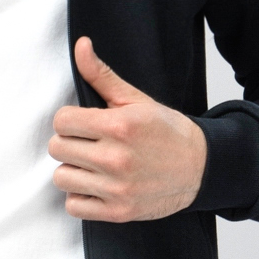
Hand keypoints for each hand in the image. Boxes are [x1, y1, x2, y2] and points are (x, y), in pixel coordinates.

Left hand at [50, 38, 207, 220]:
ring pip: (62, 178)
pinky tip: (96, 186)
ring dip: (73, 171)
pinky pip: (74, 206)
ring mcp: (117, 188)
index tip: (83, 124)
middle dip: (69, 143)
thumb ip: (102, 76)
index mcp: (120, 125)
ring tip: (93, 166)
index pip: (62, 121)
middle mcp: (116, 158)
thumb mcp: (136, 100)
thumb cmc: (167, 132)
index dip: (70, 120)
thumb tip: (81, 46)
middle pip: (57, 149)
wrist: (201, 168)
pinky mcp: (118, 212)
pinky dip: (81, 197)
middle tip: (89, 144)